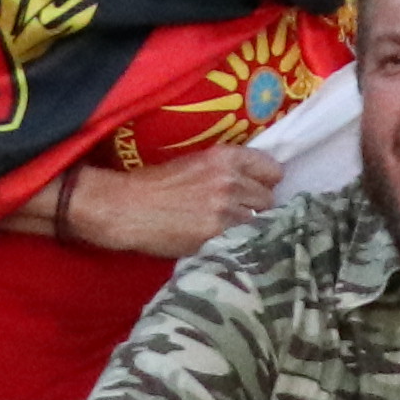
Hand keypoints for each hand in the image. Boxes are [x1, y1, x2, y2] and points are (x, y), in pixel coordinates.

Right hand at [61, 148, 276, 253]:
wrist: (127, 207)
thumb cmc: (158, 184)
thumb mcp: (198, 162)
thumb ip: (229, 170)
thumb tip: (256, 184)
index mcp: (227, 157)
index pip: (272, 170)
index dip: (266, 183)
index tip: (258, 191)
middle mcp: (230, 180)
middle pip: (268, 199)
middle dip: (257, 207)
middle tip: (240, 214)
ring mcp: (224, 209)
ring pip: (258, 222)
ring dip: (247, 227)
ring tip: (228, 230)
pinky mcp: (214, 234)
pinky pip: (240, 240)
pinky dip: (235, 242)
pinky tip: (223, 242)